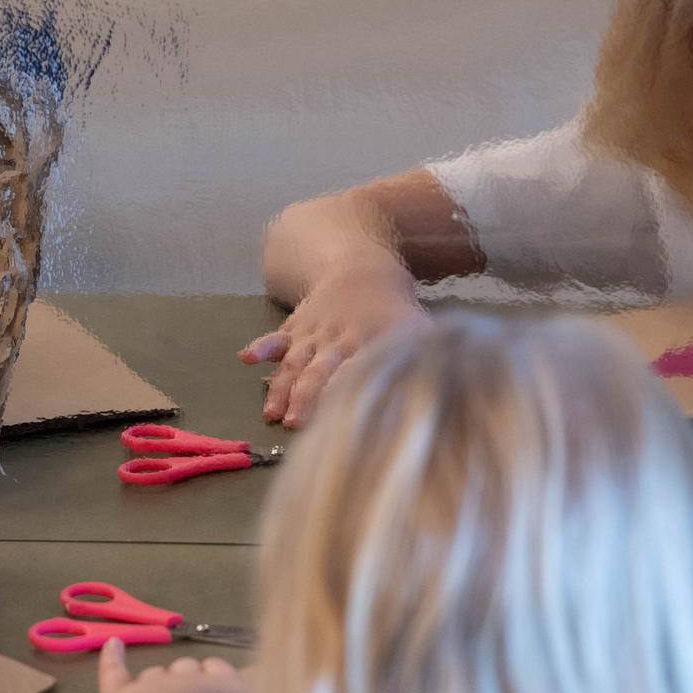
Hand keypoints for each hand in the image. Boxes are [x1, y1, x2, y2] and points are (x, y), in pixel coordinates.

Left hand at [97, 639, 250, 692]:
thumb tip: (256, 687)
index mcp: (222, 686)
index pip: (222, 670)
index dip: (219, 676)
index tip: (220, 691)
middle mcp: (189, 679)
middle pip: (188, 667)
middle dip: (189, 678)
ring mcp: (155, 685)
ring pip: (156, 673)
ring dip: (158, 681)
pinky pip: (115, 671)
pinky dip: (112, 658)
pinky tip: (113, 645)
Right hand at [239, 262, 426, 427]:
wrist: (362, 268)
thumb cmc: (392, 312)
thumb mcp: (417, 330)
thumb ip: (428, 358)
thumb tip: (446, 388)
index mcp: (368, 342)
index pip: (356, 369)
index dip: (346, 387)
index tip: (339, 410)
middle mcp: (338, 340)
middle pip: (319, 371)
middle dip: (306, 397)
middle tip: (295, 424)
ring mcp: (313, 334)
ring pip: (295, 363)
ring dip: (281, 387)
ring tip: (271, 412)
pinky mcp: (296, 328)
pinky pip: (276, 337)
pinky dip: (261, 347)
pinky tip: (246, 358)